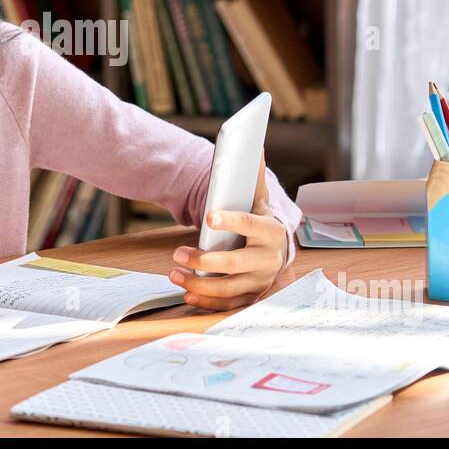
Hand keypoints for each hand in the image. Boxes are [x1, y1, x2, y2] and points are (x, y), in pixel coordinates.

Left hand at [169, 152, 289, 311]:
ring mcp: (260, 280)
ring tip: (174, 273)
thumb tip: (251, 143)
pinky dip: (206, 302)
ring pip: (229, 288)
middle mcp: (269, 259)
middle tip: (178, 253)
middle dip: (205, 260)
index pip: (251, 225)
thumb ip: (251, 172)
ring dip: (199, 283)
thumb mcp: (257, 195)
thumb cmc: (258, 217)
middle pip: (236, 263)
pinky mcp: (250, 296)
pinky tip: (186, 294)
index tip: (208, 217)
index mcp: (272, 231)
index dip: (231, 221)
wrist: (273, 247)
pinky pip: (228, 305)